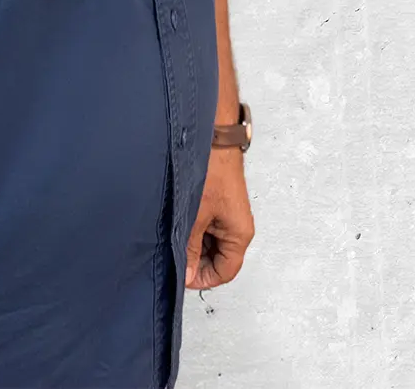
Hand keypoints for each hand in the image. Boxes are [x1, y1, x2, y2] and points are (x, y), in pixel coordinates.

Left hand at [185, 146, 253, 289]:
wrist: (212, 136)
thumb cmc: (211, 168)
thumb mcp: (195, 215)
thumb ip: (189, 247)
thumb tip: (186, 273)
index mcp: (239, 234)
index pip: (225, 271)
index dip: (203, 277)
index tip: (182, 276)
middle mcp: (236, 226)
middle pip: (217, 258)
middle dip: (195, 259)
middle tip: (174, 254)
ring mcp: (226, 214)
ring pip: (209, 242)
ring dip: (192, 242)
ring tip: (174, 233)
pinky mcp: (217, 203)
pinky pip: (205, 225)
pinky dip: (192, 227)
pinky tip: (178, 220)